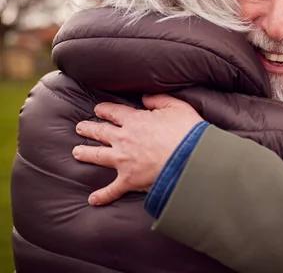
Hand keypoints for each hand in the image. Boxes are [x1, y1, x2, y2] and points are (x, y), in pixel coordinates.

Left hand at [73, 94, 202, 205]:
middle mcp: (124, 139)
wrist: (190, 158)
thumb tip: (144, 98)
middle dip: (89, 129)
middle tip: (80, 128)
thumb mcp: (176, 106)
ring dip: (86, 153)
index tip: (98, 109)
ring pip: (98, 156)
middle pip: (100, 132)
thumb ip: (159, 99)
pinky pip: (112, 189)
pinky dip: (102, 195)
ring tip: (77, 152)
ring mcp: (124, 160)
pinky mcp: (129, 180)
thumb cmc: (186, 131)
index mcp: (135, 120)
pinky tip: (93, 199)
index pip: (114, 112)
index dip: (105, 110)